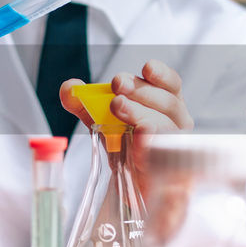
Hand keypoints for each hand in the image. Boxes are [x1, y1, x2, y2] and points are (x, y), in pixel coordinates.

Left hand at [58, 60, 192, 188]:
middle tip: (117, 86)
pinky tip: (136, 144)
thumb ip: (82, 101)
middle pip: (168, 103)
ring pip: (166, 128)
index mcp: (167, 103)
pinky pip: (164, 160)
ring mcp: (176, 148)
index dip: (161, 74)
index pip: (172, 84)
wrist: (125, 179)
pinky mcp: (171, 172)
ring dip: (142, 115)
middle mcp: (177, 123)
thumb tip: (69, 88)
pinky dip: (149, 149)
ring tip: (119, 107)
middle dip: (141, 92)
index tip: (146, 67)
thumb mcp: (99, 117)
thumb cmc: (120, 139)